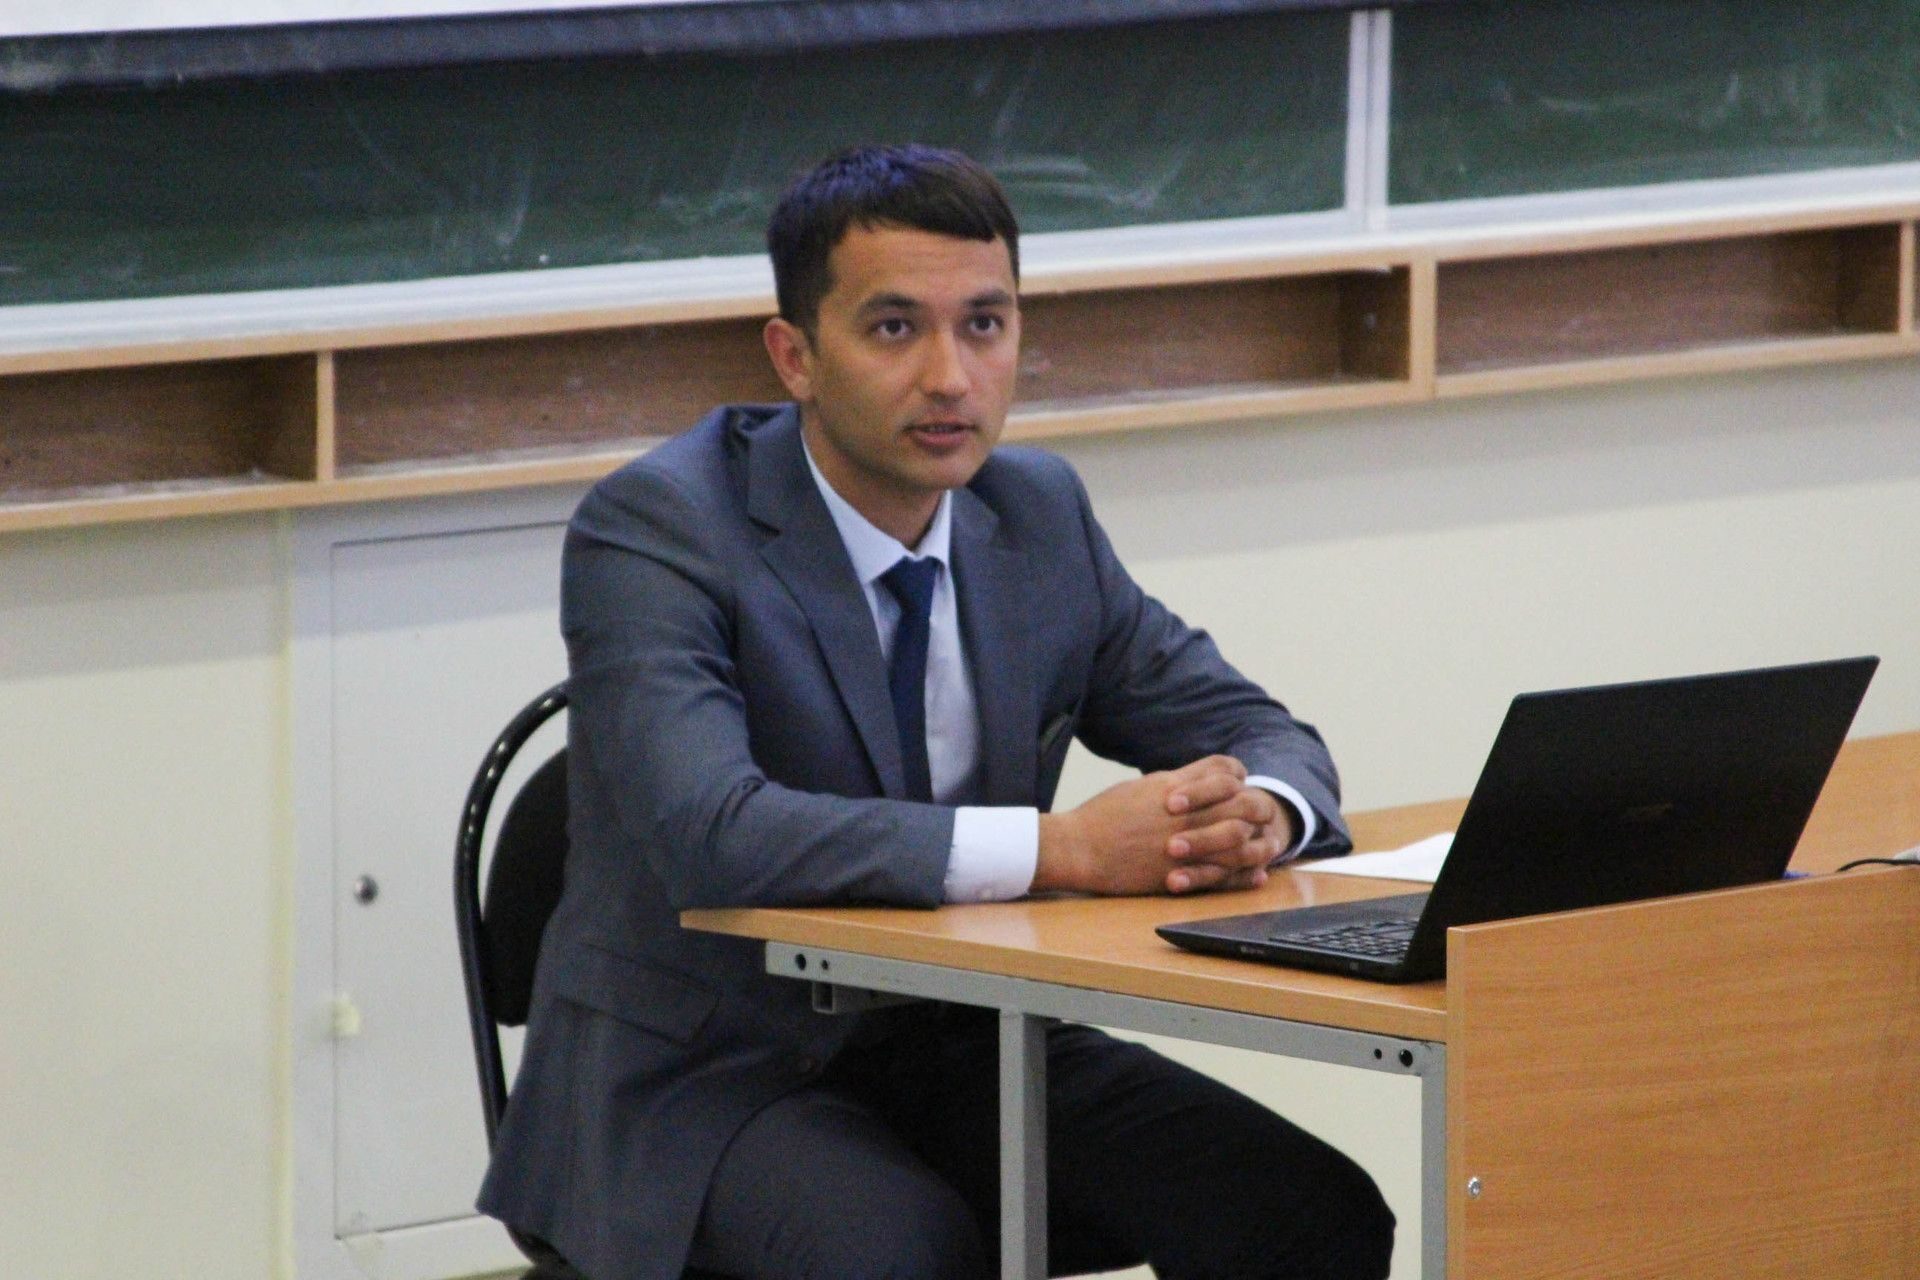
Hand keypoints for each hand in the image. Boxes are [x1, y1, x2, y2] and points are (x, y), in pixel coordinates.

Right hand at [1034, 755, 1294, 895]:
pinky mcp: (1180, 872)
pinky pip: (1225, 874)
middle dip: (1259, 807)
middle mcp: (1187, 813)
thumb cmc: (1105, 815)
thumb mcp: (1144, 786)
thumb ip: (1177, 782)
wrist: (1080, 849)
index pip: (1228, 771)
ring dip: (1259, 843)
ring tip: (1268, 847)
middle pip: (1244, 803)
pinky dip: (1245, 875)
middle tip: (1263, 816)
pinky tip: (1256, 875)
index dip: (1239, 778)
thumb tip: (1202, 777)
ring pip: (1241, 839)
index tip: (1239, 787)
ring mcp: (1186, 844)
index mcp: (1178, 786)